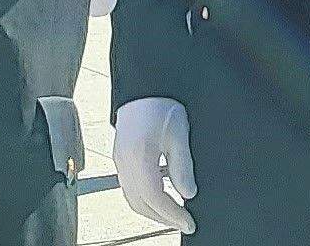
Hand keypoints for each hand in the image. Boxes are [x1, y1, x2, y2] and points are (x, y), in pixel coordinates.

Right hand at [112, 98, 195, 231]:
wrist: (143, 87)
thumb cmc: (160, 105)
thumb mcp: (179, 134)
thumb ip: (183, 166)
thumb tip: (189, 193)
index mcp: (139, 157)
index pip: (155, 197)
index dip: (172, 214)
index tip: (189, 222)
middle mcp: (124, 163)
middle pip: (141, 204)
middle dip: (163, 218)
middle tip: (184, 223)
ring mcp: (119, 161)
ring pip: (133, 198)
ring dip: (153, 211)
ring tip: (174, 214)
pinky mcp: (120, 158)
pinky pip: (129, 187)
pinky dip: (145, 199)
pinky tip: (161, 196)